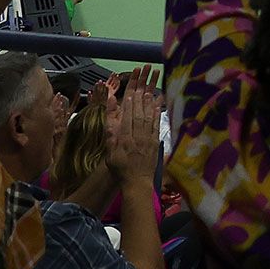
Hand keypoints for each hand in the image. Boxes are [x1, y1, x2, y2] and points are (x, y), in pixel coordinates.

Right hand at [108, 67, 163, 182]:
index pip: (127, 119)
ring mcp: (148, 139)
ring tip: (149, 89)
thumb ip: (111, 134)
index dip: (128, 106)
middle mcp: (137, 137)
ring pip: (148, 118)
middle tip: (141, 86)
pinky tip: (158, 103)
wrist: (137, 182)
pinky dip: (158, 113)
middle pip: (138, 115)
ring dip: (148, 103)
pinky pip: (157, 124)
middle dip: (139, 100)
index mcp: (124, 140)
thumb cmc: (121, 168)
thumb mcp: (110, 153)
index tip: (129, 93)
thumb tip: (110, 120)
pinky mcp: (156, 142)